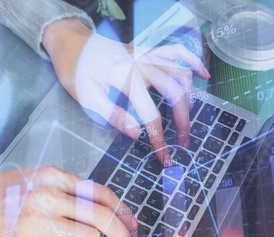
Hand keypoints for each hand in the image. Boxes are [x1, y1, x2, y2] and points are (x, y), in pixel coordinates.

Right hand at [0, 166, 136, 236]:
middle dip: (121, 233)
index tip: (130, 222)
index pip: (99, 191)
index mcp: (51, 175)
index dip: (121, 209)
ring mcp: (35, 220)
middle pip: (100, 214)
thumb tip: (93, 207)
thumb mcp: (30, 177)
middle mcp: (47, 195)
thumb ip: (60, 188)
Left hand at [42, 17, 209, 164]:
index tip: (165, 157)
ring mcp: (147, 54)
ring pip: (181, 74)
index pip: (151, 114)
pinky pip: (177, 51)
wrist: (71, 42)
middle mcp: (141, 63)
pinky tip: (202, 74)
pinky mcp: (148, 50)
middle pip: (174, 93)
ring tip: (186, 120)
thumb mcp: (87, 97)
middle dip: (182, 122)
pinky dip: (194, 61)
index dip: (160, 139)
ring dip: (190, 99)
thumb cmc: (75, 69)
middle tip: (182, 143)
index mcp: (125, 77)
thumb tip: (136, 134)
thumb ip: (113, 116)